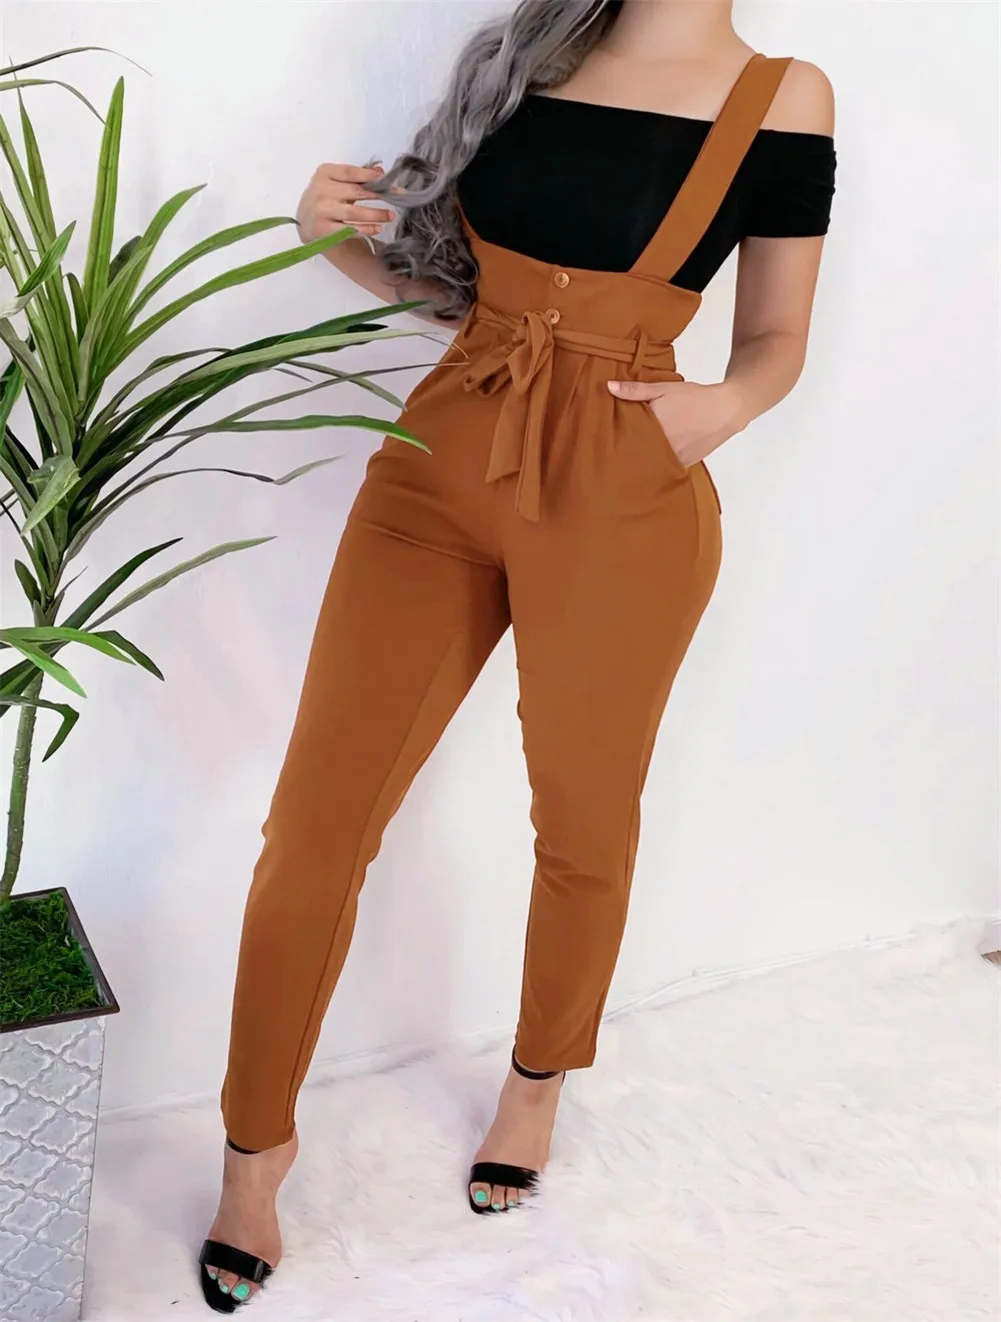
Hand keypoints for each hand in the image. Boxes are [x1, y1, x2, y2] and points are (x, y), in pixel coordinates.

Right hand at [295, 162, 397, 242]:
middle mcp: (321, 190)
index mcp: (324, 173)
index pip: (350, 172)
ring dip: (376, 214)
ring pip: (354, 212)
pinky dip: (365, 229)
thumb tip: (380, 172)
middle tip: (397, 197)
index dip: (370, 176)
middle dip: (379, 194)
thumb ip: (356, 176)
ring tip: (390, 216)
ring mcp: (322, 211)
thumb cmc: (324, 198)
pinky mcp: (324, 230)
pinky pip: (349, 230)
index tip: (387, 180)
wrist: (305, 222)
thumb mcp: (335, 182)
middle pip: (355, 191)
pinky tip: (377, 229)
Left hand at [607, 378, 745, 467]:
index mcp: (654, 428)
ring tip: (629, 458)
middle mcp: (663, 447)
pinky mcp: (684, 464)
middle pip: (636, 454)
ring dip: (642, 460)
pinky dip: (657, 465)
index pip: (626, 440)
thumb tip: (609, 387)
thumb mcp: (663, 389)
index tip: (604, 442)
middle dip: (626, 452)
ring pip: (650, 463)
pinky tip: (650, 461)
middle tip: (612, 453)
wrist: (726, 411)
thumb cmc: (694, 397)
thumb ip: (635, 390)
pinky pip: (665, 468)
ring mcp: (674, 459)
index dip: (615, 441)